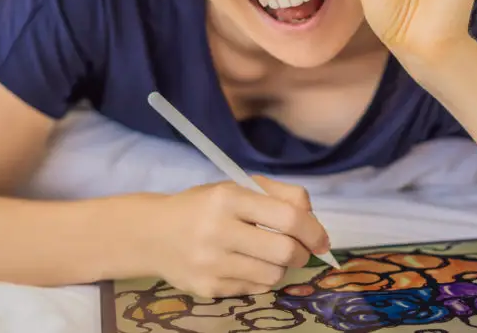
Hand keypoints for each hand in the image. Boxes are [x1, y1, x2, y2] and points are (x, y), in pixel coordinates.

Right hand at [149, 177, 329, 297]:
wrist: (153, 233)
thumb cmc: (203, 207)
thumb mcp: (236, 188)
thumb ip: (279, 195)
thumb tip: (313, 219)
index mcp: (228, 198)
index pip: (288, 217)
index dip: (313, 230)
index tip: (322, 240)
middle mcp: (218, 230)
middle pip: (285, 251)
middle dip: (301, 253)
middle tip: (299, 251)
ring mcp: (211, 263)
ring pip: (273, 275)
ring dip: (280, 267)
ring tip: (268, 256)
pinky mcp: (207, 287)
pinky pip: (253, 288)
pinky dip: (259, 278)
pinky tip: (246, 265)